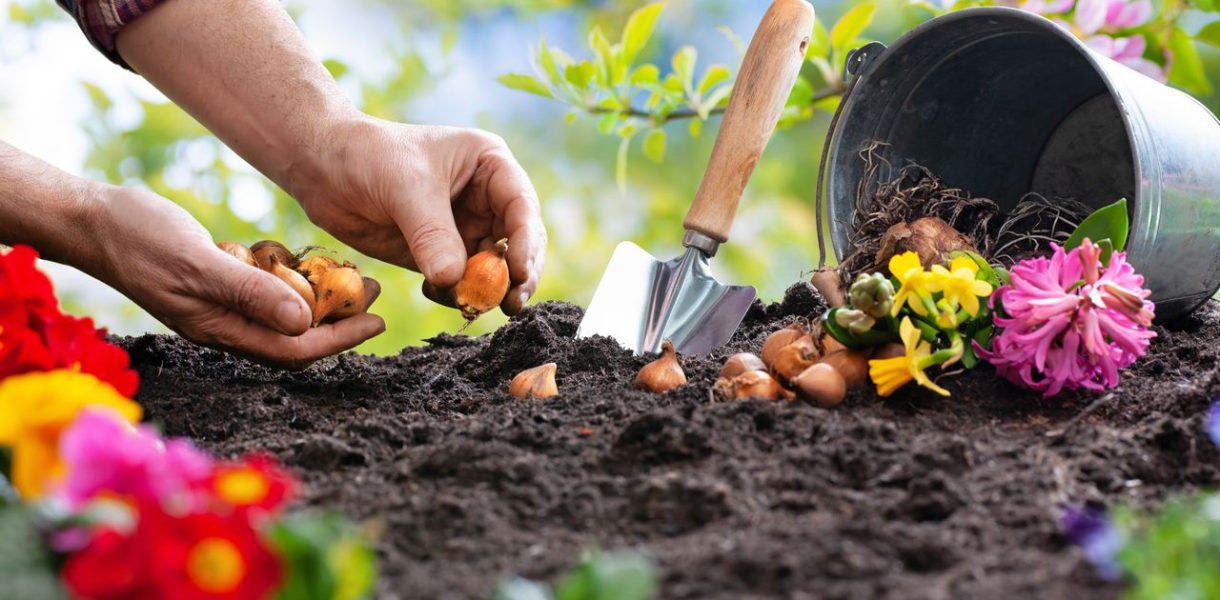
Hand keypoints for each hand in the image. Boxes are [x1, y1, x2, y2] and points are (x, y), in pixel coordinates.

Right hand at [83, 185, 384, 368]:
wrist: (91, 219)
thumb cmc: (138, 238)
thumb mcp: (198, 262)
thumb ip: (249, 292)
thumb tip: (304, 323)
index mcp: (220, 330)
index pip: (294, 350)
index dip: (341, 340)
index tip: (378, 321)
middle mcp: (223, 325)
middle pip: (294, 336)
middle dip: (339, 318)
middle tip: (376, 290)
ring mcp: (218, 306)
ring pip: (282, 313)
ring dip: (320, 298)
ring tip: (353, 274)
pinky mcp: (214, 283)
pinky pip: (263, 291)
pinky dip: (289, 279)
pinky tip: (305, 261)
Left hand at [289, 117, 546, 314]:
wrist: (321, 167)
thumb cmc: (368, 156)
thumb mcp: (406, 189)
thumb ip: (432, 235)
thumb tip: (454, 281)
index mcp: (489, 166)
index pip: (521, 207)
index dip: (526, 242)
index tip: (520, 274)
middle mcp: (485, 198)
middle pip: (517, 243)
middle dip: (516, 275)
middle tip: (510, 305)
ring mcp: (463, 227)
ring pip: (492, 267)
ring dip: (486, 290)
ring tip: (472, 306)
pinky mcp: (438, 253)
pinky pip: (459, 281)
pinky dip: (455, 294)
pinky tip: (436, 294)